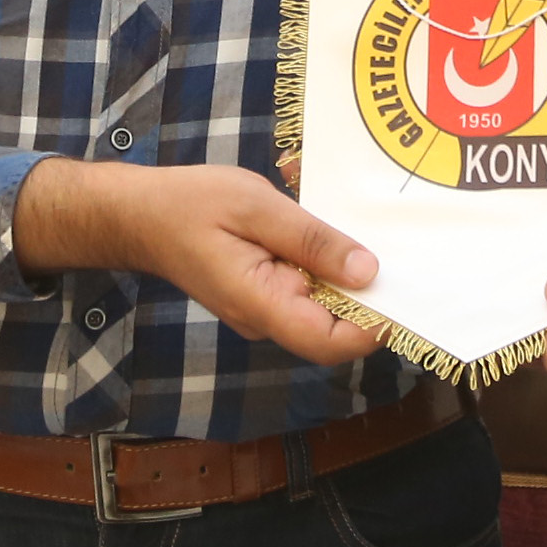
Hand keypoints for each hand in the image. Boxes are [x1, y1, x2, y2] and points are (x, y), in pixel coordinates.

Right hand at [13, 160, 381, 364]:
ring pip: (325, 297)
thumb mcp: (257, 208)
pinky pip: (306, 279)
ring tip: (359, 215)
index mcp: (263, 303)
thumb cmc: (190, 205)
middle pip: (336, 321)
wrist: (138, 213)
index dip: (376, 326)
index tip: (407, 289)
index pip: (331, 341)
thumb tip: (369, 272)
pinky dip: (321, 250)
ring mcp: (266, 304)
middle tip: (396, 235)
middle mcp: (268, 316)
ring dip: (345, 260)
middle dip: (370, 285)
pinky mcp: (265, 286)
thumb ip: (313, 240)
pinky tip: (321, 209)